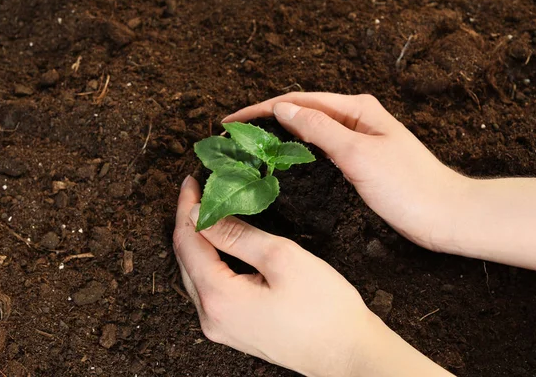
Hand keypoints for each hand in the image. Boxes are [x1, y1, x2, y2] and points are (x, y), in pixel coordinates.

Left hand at [173, 176, 452, 375]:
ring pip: (198, 276)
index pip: (187, 243)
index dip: (186, 208)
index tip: (191, 181)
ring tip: (208, 212)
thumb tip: (201, 215)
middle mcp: (211, 317)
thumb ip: (237, 234)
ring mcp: (222, 328)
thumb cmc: (323, 306)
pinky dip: (212, 263)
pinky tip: (222, 247)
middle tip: (200, 191)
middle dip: (190, 223)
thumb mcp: (281, 258)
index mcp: (218, 298)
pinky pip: (212, 291)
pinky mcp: (236, 331)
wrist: (348, 354)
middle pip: (187, 261)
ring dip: (200, 243)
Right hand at [224, 93, 467, 251]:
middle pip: (301, 111)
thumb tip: (282, 108)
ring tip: (250, 145)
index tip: (231, 121)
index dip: (261, 109)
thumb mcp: (358, 154)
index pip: (298, 100)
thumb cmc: (408, 186)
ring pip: (309, 130)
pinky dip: (297, 151)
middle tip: (235, 136)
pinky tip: (284, 160)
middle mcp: (355, 117)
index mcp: (356, 108)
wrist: (444, 215)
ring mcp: (357, 139)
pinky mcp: (358, 160)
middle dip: (266, 119)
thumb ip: (320, 129)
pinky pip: (320, 149)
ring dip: (280, 134)